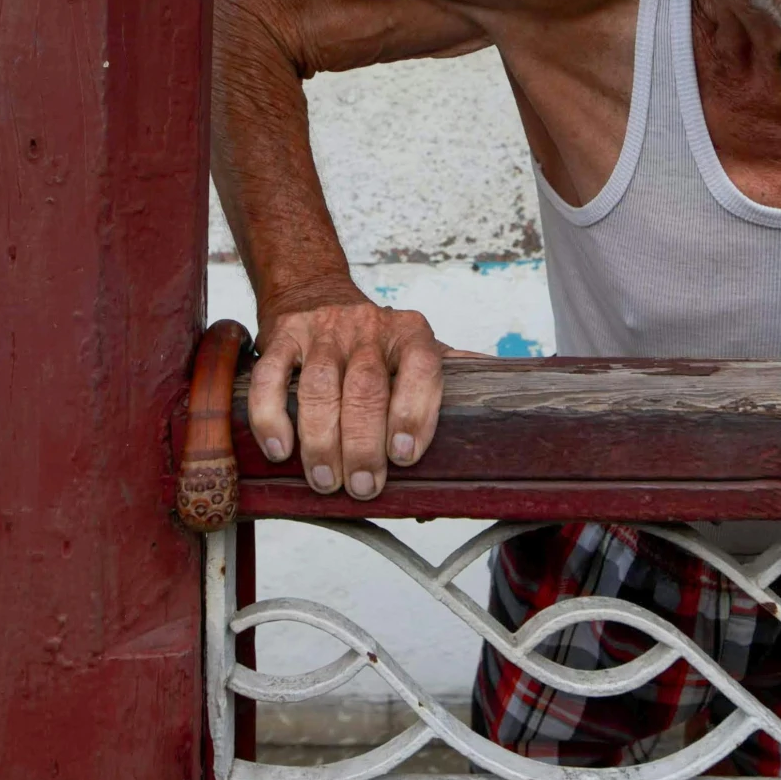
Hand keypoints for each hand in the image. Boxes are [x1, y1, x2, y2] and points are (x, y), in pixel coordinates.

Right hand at [248, 287, 446, 498]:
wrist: (315, 292)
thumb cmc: (375, 341)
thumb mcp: (418, 348)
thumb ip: (451, 372)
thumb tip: (509, 391)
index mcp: (411, 333)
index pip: (421, 368)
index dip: (414, 414)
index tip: (405, 457)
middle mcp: (369, 328)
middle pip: (366, 388)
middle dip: (364, 445)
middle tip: (364, 487)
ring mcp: (323, 331)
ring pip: (319, 387)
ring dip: (321, 441)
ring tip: (327, 481)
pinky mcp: (281, 337)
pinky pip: (271, 378)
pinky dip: (272, 417)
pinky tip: (281, 450)